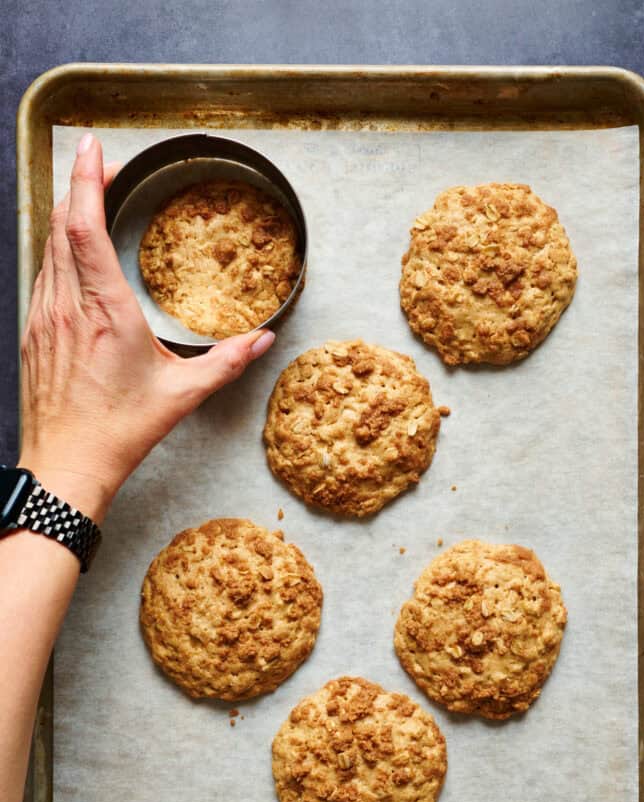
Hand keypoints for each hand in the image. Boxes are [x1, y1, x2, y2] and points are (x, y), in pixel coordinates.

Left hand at [19, 133, 275, 522]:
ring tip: (90, 196)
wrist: (66, 466)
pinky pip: (42, 273)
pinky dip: (58, 249)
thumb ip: (226, 362)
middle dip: (79, 184)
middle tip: (103, 163)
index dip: (86, 180)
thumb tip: (262, 340)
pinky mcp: (33, 332)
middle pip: (61, 224)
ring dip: (67, 215)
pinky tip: (74, 252)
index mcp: (105, 313)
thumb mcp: (181, 395)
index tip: (93, 147)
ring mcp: (43, 318)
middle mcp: (66, 307)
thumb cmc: (119, 432)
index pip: (84, 227)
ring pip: (47, 246)